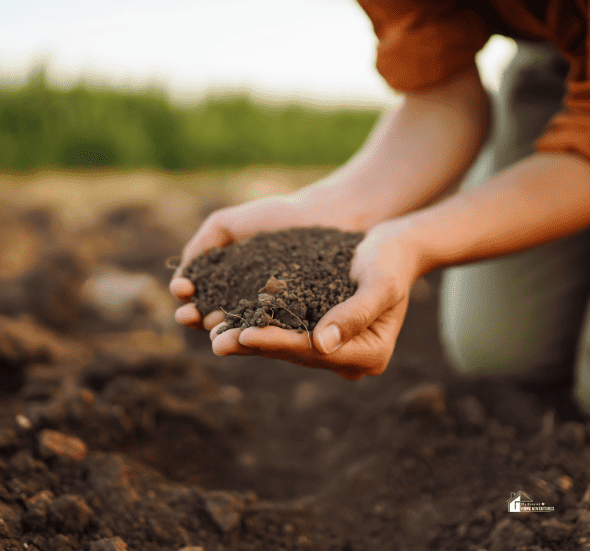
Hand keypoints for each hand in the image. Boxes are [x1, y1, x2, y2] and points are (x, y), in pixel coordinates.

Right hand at [170, 195, 313, 329]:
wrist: (321, 215)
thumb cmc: (273, 217)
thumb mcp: (228, 224)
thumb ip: (202, 244)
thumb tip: (182, 274)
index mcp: (224, 279)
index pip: (197, 292)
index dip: (186, 293)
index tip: (182, 288)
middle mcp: (241, 299)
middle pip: (211, 313)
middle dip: (195, 315)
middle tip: (187, 315)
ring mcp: (266, 310)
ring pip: (237, 325)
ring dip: (220, 329)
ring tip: (210, 326)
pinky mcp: (291, 318)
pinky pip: (272, 326)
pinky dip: (255, 331)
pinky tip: (244, 329)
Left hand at [208, 218, 421, 379]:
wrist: (393, 250)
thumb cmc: (390, 261)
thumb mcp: (380, 283)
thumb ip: (356, 313)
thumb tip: (322, 344)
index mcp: (371, 354)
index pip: (315, 351)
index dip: (278, 343)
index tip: (244, 334)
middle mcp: (351, 359)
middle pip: (296, 354)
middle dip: (255, 345)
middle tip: (216, 341)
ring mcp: (335, 350)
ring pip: (286, 347)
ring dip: (251, 340)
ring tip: (215, 334)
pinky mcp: (320, 334)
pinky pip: (286, 333)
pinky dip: (260, 327)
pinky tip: (231, 321)